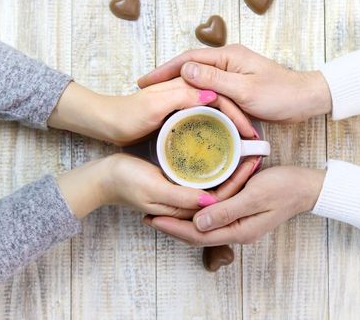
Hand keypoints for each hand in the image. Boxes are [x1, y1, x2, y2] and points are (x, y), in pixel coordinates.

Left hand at [48, 79, 254, 145]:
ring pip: (214, 114)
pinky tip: (219, 146)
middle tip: (251, 142)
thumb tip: (213, 95)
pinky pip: (202, 122)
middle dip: (238, 121)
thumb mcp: (153, 106)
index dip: (237, 114)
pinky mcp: (177, 117)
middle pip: (221, 104)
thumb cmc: (126, 114)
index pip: (221, 96)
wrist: (107, 122)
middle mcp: (186, 93)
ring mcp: (182, 105)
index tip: (248, 134)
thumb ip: (181, 97)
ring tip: (241, 146)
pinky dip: (214, 132)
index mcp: (184, 86)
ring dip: (229, 127)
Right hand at [57, 153, 258, 219]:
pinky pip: (203, 179)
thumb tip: (212, 201)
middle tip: (256, 152)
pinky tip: (224, 152)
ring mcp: (183, 196)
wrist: (103, 178)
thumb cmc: (125, 182)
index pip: (221, 200)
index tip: (253, 160)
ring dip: (231, 170)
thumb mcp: (153, 188)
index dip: (239, 181)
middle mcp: (187, 206)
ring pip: (215, 185)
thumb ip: (182, 197)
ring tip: (246, 149)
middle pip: (222, 193)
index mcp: (184, 211)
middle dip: (240, 175)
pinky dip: (216, 167)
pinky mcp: (178, 186)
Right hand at [138, 44, 331, 122]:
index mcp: (227, 56)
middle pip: (189, 67)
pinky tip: (184, 104)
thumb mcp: (245, 89)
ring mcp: (230, 73)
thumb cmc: (280, 94)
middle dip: (166, 77)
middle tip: (145, 90)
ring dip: (177, 86)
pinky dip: (193, 94)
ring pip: (197, 78)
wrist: (305, 100)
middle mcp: (226, 61)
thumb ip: (215, 80)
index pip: (188, 60)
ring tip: (158, 98)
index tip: (145, 81)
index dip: (164, 70)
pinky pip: (208, 88)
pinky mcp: (235, 85)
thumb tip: (184, 70)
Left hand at [142, 166, 324, 245]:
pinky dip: (195, 215)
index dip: (173, 227)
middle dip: (172, 227)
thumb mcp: (255, 195)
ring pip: (203, 228)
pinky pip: (212, 219)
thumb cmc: (284, 188)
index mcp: (239, 229)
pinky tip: (186, 205)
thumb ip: (227, 210)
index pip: (198, 234)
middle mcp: (237, 230)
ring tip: (160, 211)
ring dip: (181, 221)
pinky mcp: (240, 214)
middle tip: (148, 216)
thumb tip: (198, 224)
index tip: (152, 218)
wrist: (307, 187)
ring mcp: (239, 224)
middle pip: (197, 235)